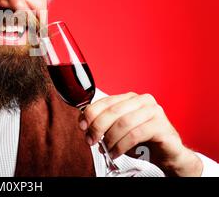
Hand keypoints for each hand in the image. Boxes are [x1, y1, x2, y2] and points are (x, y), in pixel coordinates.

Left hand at [79, 92, 202, 175]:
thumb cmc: (143, 141)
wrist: (169, 154)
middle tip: (92, 140)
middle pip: (112, 111)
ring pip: (123, 123)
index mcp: (130, 98)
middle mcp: (143, 101)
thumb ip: (104, 125)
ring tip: (107, 150)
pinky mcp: (161, 125)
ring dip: (111, 139)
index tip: (82, 127)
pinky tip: (117, 153)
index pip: (105, 101)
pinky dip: (122, 145)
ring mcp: (154, 111)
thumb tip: (85, 127)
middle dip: (98, 127)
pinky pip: (135, 134)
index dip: (90, 114)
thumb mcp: (118, 131)